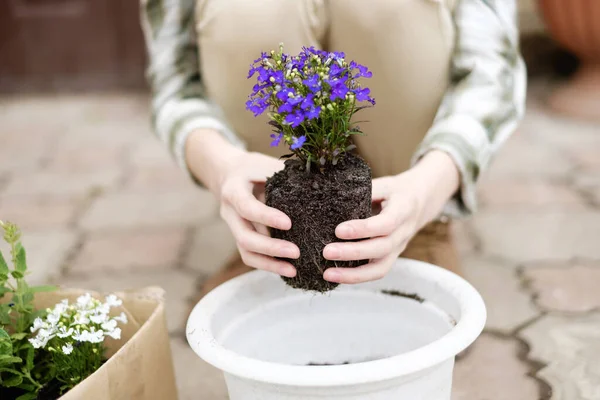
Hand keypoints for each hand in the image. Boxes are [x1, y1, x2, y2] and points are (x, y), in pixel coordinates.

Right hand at [185, 129, 298, 277]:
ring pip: (246, 251)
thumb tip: (317, 185)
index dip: (266, 217)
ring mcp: (233, 227)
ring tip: (293, 270)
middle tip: (296, 252)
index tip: (289, 224)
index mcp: (233, 190)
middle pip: (244, 237)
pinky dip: (268, 264)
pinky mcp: (240, 237)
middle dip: (271, 248)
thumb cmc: (252, 168)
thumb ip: (284, 176)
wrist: (228, 174)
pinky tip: (287, 269)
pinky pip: (250, 255)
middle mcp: (229, 212)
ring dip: (269, 263)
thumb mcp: (265, 164)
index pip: (247, 207)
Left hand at [322, 150, 459, 283]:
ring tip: (328, 274)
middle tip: (327, 252)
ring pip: (379, 268)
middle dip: (353, 253)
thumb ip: (363, 191)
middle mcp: (403, 232)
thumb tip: (333, 197)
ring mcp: (398, 248)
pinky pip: (375, 272)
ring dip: (353, 274)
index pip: (386, 224)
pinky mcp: (390, 257)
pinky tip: (336, 276)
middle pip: (381, 249)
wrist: (420, 201)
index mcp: (404, 209)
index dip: (363, 229)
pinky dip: (355, 277)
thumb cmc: (396, 191)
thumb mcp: (384, 184)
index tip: (339, 230)